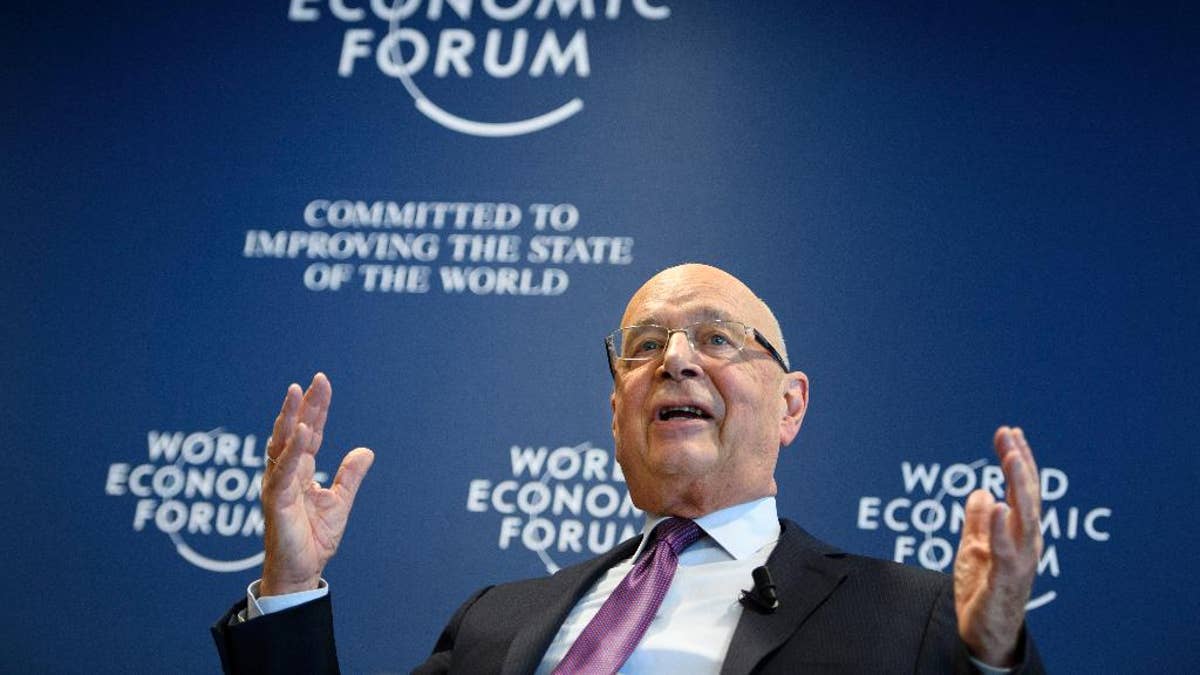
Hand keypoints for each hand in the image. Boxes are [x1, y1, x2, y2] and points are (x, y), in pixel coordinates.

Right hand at [260, 373, 374, 595]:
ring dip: (289, 419)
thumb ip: (350, 475)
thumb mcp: (340, 501)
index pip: (309, 432)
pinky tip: (301, 432)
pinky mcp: (275, 501)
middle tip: (314, 381)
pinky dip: (291, 451)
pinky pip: (282, 472)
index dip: (316, 408)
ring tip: (298, 394)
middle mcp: (286, 473)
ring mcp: (278, 485)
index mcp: (300, 471)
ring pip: (281, 445)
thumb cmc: (314, 538)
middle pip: (293, 431)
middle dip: (303, 405)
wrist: (302, 571)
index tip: (322, 383)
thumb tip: (365, 450)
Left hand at [954, 427, 1042, 665]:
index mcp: (1020, 532)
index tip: (1008, 431)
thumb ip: (977, 522)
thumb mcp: (974, 548)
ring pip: (1025, 517)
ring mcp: (1021, 561)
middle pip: (1026, 495)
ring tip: (1010, 458)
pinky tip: (997, 504)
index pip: (1021, 488)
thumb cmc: (983, 591)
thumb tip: (979, 491)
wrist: (983, 633)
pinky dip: (1002, 527)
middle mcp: (1027, 542)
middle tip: (1008, 434)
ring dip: (1018, 486)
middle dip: (1018, 462)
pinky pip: (1006, 550)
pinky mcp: (1007, 580)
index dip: (1017, 459)